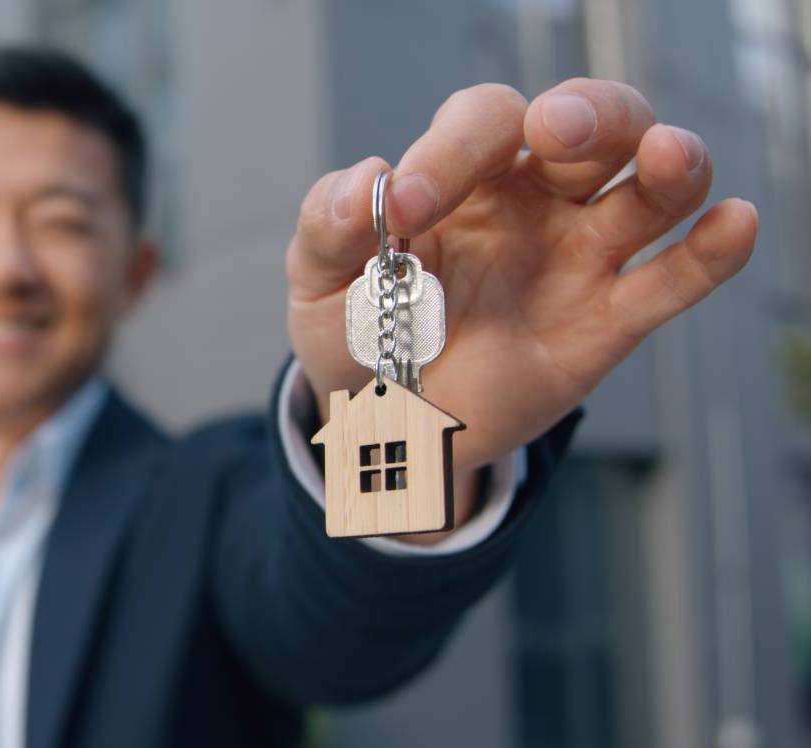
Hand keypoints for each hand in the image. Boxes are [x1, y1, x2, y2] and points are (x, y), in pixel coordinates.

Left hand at [286, 79, 756, 479]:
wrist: (382, 425)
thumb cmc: (356, 332)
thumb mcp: (318, 282)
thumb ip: (328, 227)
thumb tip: (368, 180)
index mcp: (463, 173)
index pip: (485, 121)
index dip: (452, 148)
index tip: (406, 208)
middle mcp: (534, 200)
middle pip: (591, 124)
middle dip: (586, 113)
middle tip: (554, 132)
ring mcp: (578, 258)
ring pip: (650, 189)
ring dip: (669, 162)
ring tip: (665, 158)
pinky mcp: (606, 324)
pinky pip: (672, 281)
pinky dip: (712, 250)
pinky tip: (731, 224)